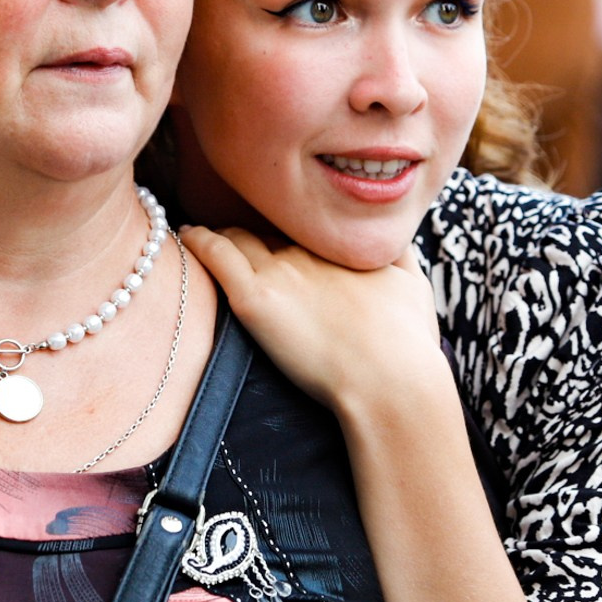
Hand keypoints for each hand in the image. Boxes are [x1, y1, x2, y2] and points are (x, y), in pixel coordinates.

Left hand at [178, 225, 448, 416]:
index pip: (302, 221)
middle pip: (269, 226)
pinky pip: (216, 255)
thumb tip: (394, 235)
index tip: (277, 225)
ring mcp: (280, 271)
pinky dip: (199, 241)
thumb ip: (401, 254)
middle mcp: (309, 249)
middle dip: (253, 227)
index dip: (287, 223)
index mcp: (342, 246)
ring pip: (238, 236)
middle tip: (233, 226)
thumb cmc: (407, 341)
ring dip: (222, 232)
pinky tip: (187, 235)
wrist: (392, 379)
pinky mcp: (255, 299)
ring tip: (201, 228)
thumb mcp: (415, 285)